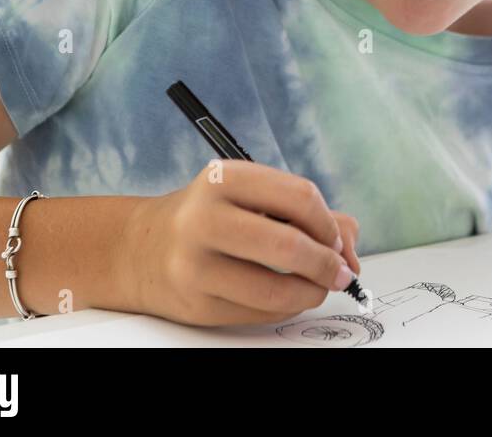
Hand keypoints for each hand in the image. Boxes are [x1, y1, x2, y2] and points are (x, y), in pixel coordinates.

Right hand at [121, 160, 360, 326]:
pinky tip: (287, 297)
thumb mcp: (252, 196)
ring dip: (311, 292)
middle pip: (289, 246)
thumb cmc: (212, 218)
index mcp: (226, 178)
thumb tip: (351, 253)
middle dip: (327, 264)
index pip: (300, 198)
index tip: (337, 240)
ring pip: (276, 289)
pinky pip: (259, 313)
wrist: (140, 248)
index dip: (329, 224)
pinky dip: (285, 308)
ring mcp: (195, 264)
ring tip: (317, 287)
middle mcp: (205, 217)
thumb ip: (309, 215)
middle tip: (339, 272)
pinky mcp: (195, 303)